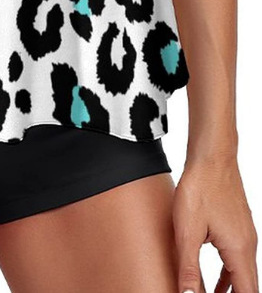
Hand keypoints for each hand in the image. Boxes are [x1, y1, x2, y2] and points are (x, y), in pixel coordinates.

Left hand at [173, 155, 257, 292]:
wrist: (212, 155)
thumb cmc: (200, 188)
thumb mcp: (187, 232)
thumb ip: (189, 268)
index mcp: (239, 251)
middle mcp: (248, 246)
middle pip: (248, 286)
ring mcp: (246, 235)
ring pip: (243, 274)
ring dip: (232, 291)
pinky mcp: (238, 227)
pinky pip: (238, 260)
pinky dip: (229, 276)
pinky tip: (216, 282)